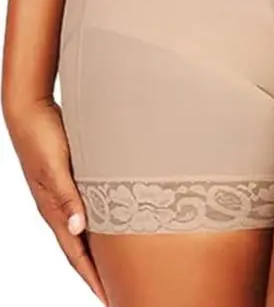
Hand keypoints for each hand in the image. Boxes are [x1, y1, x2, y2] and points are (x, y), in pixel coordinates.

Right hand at [4, 97, 107, 304]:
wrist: (30, 109)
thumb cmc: (41, 135)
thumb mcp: (55, 166)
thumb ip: (66, 196)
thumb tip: (78, 230)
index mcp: (53, 209)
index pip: (75, 253)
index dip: (92, 276)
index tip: (110, 297)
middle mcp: (58, 206)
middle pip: (80, 248)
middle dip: (98, 271)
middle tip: (120, 288)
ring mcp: (63, 193)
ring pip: (84, 229)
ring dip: (99, 249)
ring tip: (119, 263)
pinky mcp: (70, 178)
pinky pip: (87, 208)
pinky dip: (99, 222)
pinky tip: (113, 220)